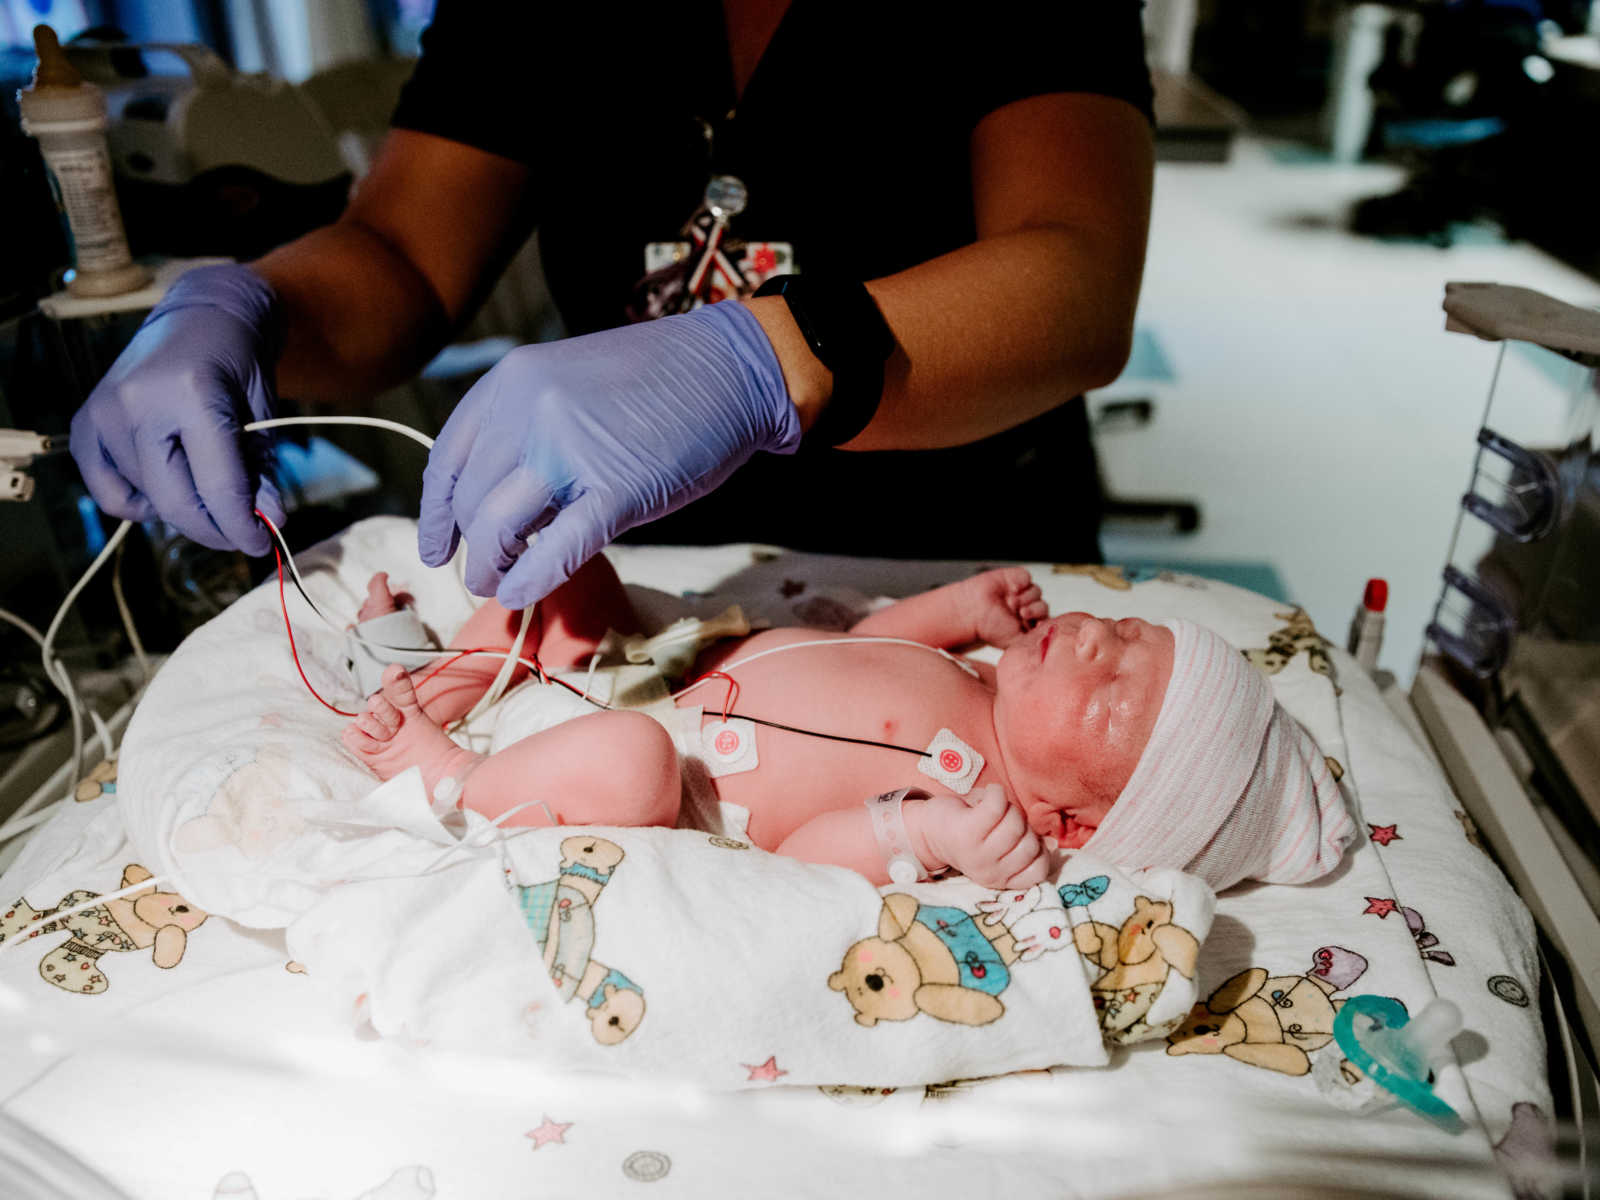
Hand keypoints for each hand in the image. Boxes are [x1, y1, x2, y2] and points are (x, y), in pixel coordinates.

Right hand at [69, 265, 283, 553]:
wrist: (201, 319)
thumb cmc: (238, 365)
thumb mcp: (263, 415)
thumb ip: (262, 471)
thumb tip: (270, 521)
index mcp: (190, 395)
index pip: (217, 486)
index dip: (242, 525)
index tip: (262, 543)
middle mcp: (138, 404)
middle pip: (175, 501)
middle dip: (215, 529)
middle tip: (242, 534)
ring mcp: (105, 414)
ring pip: (147, 500)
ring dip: (185, 510)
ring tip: (211, 489)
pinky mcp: (86, 425)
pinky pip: (110, 493)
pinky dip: (141, 504)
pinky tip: (168, 485)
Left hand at [419, 301, 801, 607]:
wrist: (730, 368)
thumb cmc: (655, 381)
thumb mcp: (568, 383)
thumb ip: (526, 430)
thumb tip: (499, 505)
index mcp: (511, 381)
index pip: (448, 460)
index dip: (437, 513)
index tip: (438, 547)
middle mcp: (527, 410)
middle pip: (471, 501)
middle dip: (470, 548)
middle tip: (480, 574)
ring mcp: (569, 450)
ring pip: (499, 528)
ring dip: (491, 567)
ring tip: (499, 584)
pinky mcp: (616, 489)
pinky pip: (556, 550)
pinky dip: (531, 581)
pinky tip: (521, 594)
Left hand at [914, 784, 1050, 888]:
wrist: (924, 829)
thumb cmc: (969, 835)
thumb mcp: (998, 850)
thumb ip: (1023, 848)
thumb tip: (1051, 845)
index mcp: (1000, 879)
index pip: (1038, 872)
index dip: (1038, 849)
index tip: (1020, 838)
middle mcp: (990, 871)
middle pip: (1030, 843)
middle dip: (1022, 825)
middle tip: (1002, 820)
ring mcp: (978, 852)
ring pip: (1016, 823)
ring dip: (1008, 807)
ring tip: (991, 808)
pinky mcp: (968, 830)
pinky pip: (998, 805)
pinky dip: (996, 793)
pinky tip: (987, 794)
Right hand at [964, 567, 1046, 647]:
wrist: (971, 613)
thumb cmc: (987, 629)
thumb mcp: (1013, 643)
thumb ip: (1031, 643)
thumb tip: (1045, 644)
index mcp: (1028, 622)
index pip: (1046, 620)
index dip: (1043, 621)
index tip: (1036, 625)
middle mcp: (1025, 606)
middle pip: (1043, 606)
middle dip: (1034, 610)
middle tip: (1021, 613)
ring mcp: (1020, 591)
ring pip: (1037, 591)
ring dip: (1027, 598)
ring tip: (1012, 603)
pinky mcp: (1014, 578)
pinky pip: (1026, 577)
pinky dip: (1022, 582)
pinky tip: (1012, 589)